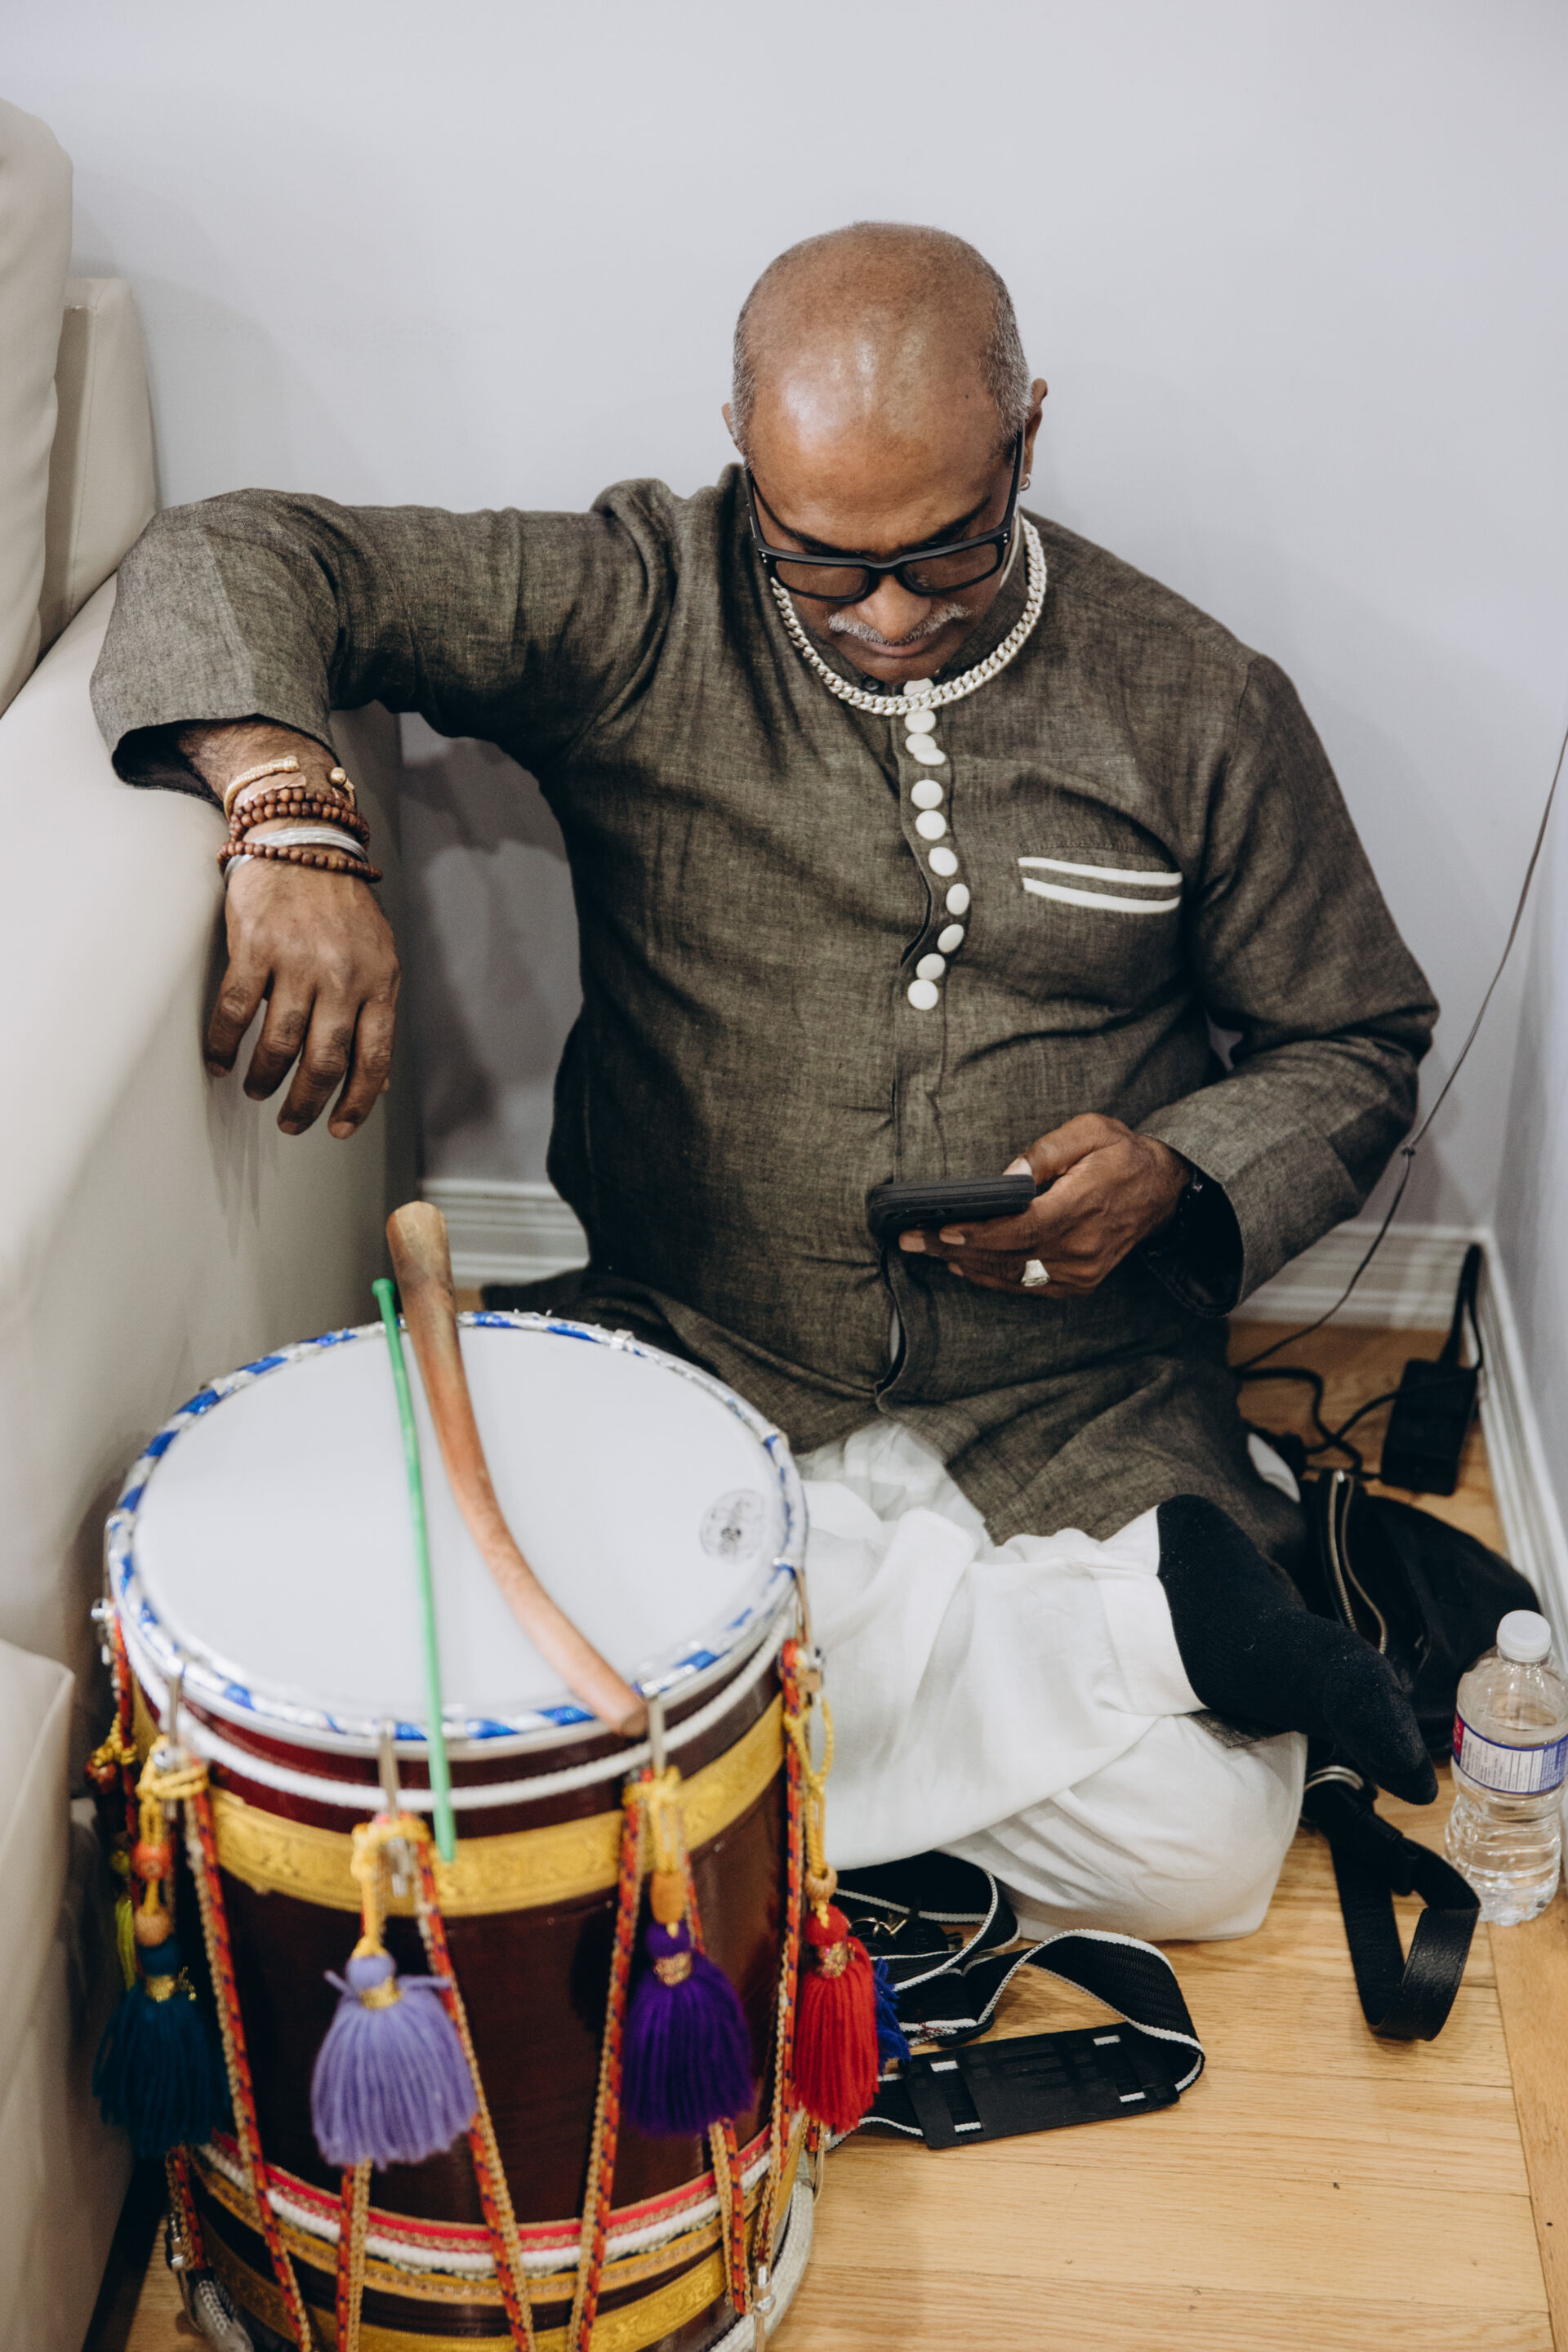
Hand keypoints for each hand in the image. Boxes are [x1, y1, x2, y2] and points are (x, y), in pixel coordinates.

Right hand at [207, 857, 399, 1137]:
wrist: (303, 842)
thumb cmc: (342, 904)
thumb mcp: (379, 955)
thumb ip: (375, 1009)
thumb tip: (376, 1073)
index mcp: (379, 983)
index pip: (373, 1060)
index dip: (357, 1102)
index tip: (339, 1128)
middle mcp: (342, 978)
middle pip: (324, 1062)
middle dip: (306, 1103)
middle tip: (292, 1122)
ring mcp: (298, 963)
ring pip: (280, 1044)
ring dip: (265, 1078)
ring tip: (257, 1091)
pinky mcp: (255, 948)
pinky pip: (237, 1011)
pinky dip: (225, 1044)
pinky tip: (220, 1062)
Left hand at [896, 1114, 1189, 1296]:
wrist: (1163, 1192)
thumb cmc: (1122, 1155)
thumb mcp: (1091, 1131)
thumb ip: (1048, 1150)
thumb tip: (1009, 1175)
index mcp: (1084, 1206)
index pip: (1022, 1226)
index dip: (979, 1231)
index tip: (941, 1227)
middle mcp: (1082, 1247)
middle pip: (1007, 1254)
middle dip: (953, 1246)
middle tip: (910, 1238)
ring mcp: (1081, 1271)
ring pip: (1013, 1275)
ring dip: (965, 1263)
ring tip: (926, 1249)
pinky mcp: (1079, 1283)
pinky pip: (1027, 1285)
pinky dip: (991, 1277)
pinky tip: (963, 1265)